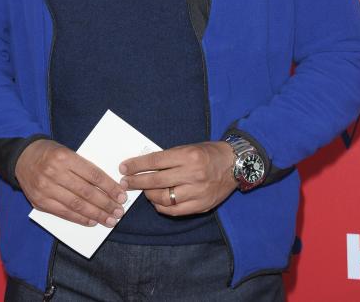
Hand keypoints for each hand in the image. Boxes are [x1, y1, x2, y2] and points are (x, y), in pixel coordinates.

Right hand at [15, 139, 127, 227]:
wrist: (21, 157)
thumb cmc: (50, 153)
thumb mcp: (68, 151)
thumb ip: (84, 167)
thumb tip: (107, 187)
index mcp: (65, 157)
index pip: (93, 175)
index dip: (109, 187)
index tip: (122, 195)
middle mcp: (54, 173)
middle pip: (86, 192)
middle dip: (106, 204)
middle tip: (119, 211)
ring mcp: (45, 188)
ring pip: (76, 205)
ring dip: (96, 215)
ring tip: (110, 220)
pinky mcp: (39, 202)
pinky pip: (63, 213)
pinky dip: (79, 219)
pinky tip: (92, 222)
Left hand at [118, 141, 237, 215]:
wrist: (235, 165)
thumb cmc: (209, 153)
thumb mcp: (189, 148)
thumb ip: (169, 157)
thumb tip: (144, 166)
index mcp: (189, 156)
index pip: (156, 161)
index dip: (137, 165)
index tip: (124, 167)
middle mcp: (193, 174)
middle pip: (156, 180)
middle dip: (136, 181)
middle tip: (125, 182)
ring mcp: (198, 191)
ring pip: (164, 198)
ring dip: (149, 195)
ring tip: (144, 191)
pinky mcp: (201, 205)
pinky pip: (175, 210)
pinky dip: (162, 207)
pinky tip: (157, 202)